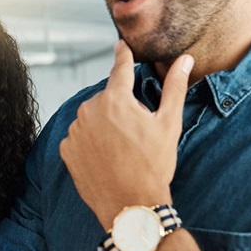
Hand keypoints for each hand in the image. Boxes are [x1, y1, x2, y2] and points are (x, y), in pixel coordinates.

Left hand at [59, 40, 193, 228]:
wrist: (131, 206)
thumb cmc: (153, 166)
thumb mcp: (169, 124)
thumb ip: (175, 87)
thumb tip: (185, 59)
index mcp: (116, 99)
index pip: (120, 69)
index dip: (123, 56)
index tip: (120, 45)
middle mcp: (90, 110)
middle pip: (106, 99)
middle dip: (119, 109)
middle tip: (136, 133)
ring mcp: (75, 131)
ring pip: (92, 118)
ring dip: (103, 126)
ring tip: (122, 150)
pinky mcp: (65, 150)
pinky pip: (79, 137)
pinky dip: (90, 143)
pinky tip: (106, 158)